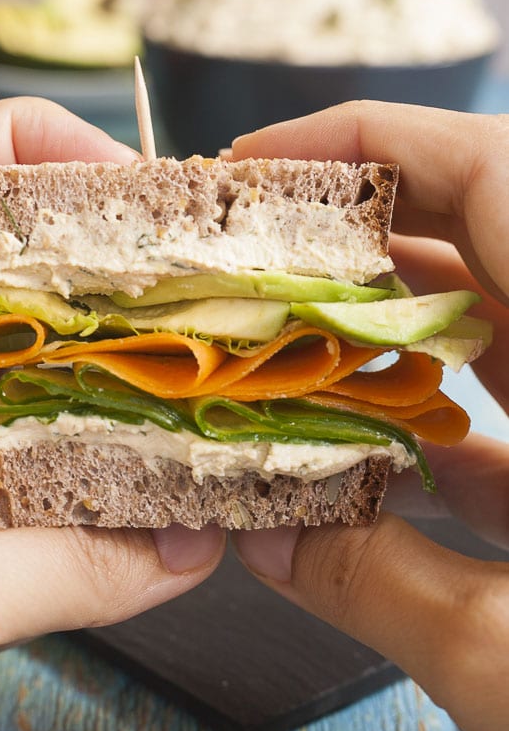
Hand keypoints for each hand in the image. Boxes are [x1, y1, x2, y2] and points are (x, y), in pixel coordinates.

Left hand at [0, 99, 223, 730]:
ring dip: (81, 320)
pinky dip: (69, 411)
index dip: (8, 139)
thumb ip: (66, 569)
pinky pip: (0, 412)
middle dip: (71, 223)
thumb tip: (188, 545)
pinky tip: (130, 436)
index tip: (115, 176)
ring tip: (172, 328)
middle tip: (169, 252)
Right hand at [231, 100, 508, 730]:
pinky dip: (438, 416)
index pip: (490, 169)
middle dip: (349, 241)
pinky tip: (373, 458)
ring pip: (488, 319)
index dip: (365, 142)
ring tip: (282, 353)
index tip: (257, 165)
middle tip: (245, 267)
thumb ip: (381, 588)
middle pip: (473, 234)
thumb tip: (264, 543)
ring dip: (381, 329)